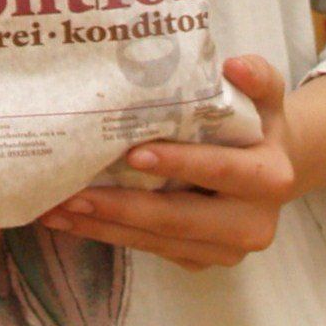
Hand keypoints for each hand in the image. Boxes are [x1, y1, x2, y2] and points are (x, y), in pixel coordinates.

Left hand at [39, 55, 296, 270]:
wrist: (269, 168)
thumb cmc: (255, 123)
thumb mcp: (263, 97)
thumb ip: (257, 77)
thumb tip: (235, 65)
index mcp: (269, 178)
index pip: (221, 170)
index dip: (179, 164)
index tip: (132, 154)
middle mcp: (252, 224)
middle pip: (180, 219)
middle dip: (123, 208)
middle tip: (73, 194)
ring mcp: (225, 250)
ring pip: (158, 242)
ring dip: (103, 228)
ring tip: (56, 211)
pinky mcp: (200, 260)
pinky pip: (150, 250)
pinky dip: (108, 236)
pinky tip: (71, 221)